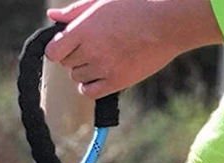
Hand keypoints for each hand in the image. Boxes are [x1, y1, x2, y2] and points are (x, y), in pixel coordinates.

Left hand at [46, 0, 223, 97]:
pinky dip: (91, 85)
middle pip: (66, 64)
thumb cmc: (138, 5)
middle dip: (76, 56)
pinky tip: (104, 73)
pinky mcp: (115, 81)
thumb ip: (76, 11)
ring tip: (106, 55)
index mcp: (85, 28)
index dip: (58, 49)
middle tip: (98, 44)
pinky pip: (88, 92)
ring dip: (86, 70)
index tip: (70, 44)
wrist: (171, 19)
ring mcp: (103, 67)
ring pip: (77, 77)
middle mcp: (90, 49)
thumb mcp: (104, 1)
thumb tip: (52, 17)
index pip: (52, 51)